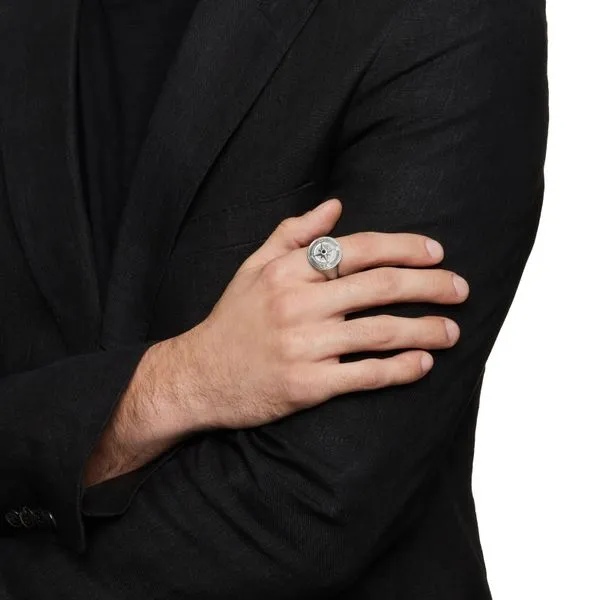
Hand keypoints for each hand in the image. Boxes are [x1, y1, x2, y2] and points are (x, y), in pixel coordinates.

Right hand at [83, 197, 468, 485]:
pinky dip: (400, 370)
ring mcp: (303, 346)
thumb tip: (336, 205)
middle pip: (380, 287)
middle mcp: (297, 304)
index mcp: (287, 271)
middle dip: (431, 286)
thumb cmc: (232, 319)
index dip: (405, 248)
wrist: (199, 376)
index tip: (437, 253)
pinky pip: (365, 375)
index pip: (359, 248)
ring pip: (381, 331)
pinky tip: (423, 365)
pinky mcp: (306, 385)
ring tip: (452, 331)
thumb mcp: (253, 267)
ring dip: (425, 330)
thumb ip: (293, 232)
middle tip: (462, 289)